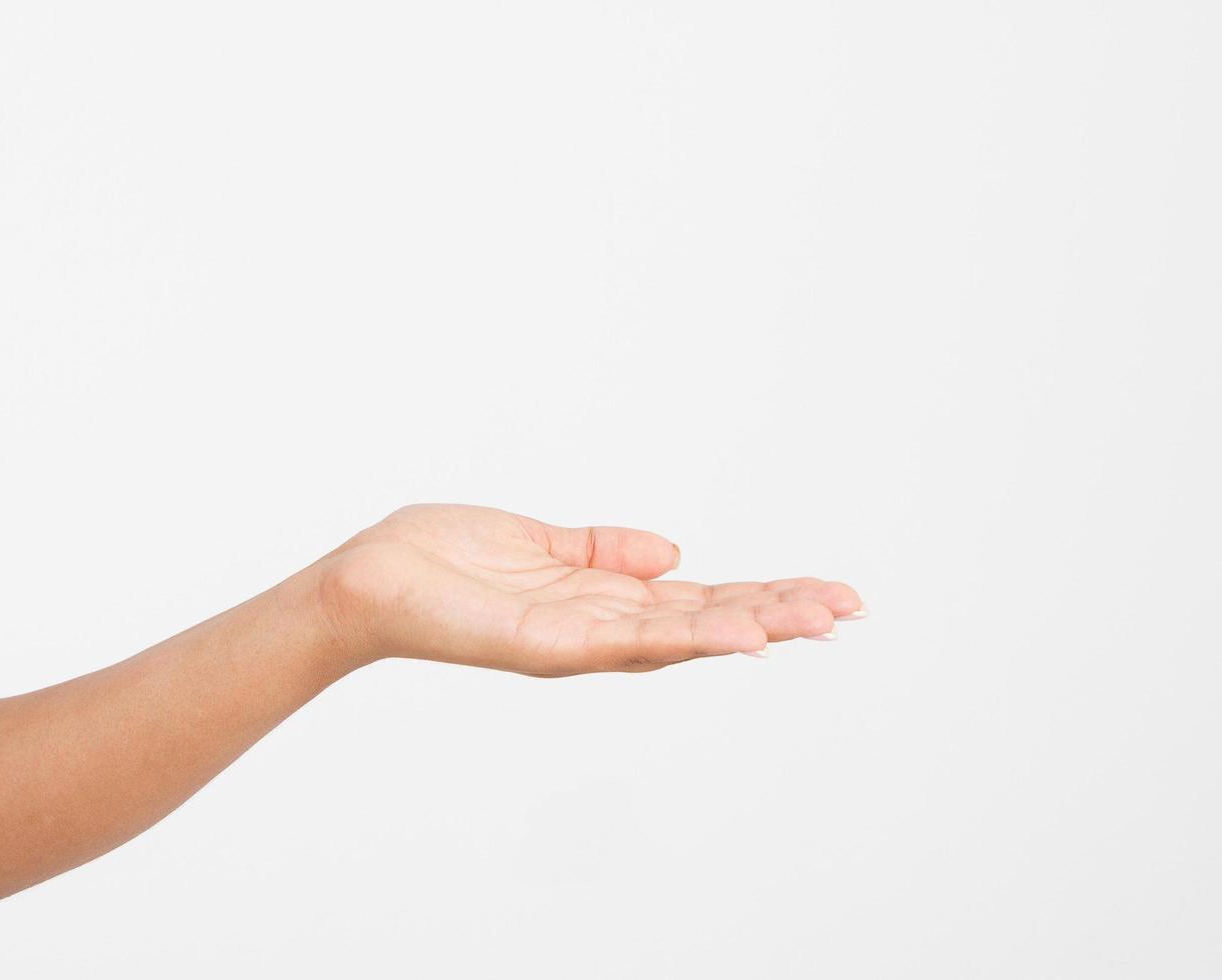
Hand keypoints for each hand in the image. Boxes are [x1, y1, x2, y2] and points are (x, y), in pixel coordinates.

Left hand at [316, 504, 864, 675]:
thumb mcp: (541, 541)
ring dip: (755, 626)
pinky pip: (631, 640)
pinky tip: (741, 633)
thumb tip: (674, 552)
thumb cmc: (441, 560)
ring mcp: (581, 641)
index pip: (702, 600)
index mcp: (604, 602)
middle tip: (853, 608)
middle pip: (709, 621)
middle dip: (781, 614)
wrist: (368, 580)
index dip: (764, 594)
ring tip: (820, 620)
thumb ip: (605, 547)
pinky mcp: (550, 643)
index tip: (827, 589)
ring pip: (685, 636)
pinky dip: (690, 638)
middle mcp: (602, 630)